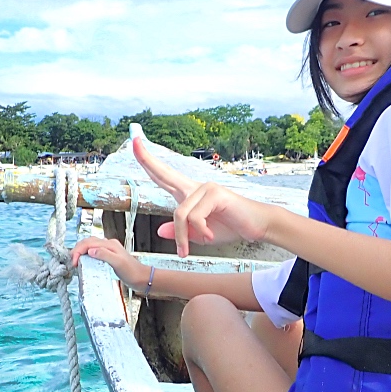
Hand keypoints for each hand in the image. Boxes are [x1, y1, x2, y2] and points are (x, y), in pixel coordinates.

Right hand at [70, 237, 150, 288]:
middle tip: (72, 262)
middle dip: (77, 249)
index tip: (74, 262)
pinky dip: (86, 254)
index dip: (78, 251)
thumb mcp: (118, 263)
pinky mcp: (108, 256)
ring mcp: (108, 249)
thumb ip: (105, 255)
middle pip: (87, 241)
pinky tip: (84, 261)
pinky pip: (94, 251)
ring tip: (75, 261)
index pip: (88, 243)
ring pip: (90, 245)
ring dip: (81, 251)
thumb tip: (90, 250)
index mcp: (109, 244)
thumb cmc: (132, 272)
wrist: (142, 278)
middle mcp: (108, 244)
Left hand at [132, 136, 274, 256]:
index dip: (148, 162)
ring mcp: (205, 188)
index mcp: (189, 193)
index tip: (135, 144)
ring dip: (183, 237)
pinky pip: (195, 217)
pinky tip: (210, 236)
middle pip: (165, 173)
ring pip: (180, 214)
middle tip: (133, 141)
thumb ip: (181, 231)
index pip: (164, 176)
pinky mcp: (215, 194)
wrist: (257, 226)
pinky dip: (200, 232)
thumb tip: (160, 230)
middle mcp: (195, 187)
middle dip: (147, 159)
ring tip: (189, 250)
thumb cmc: (231, 226)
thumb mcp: (199, 234)